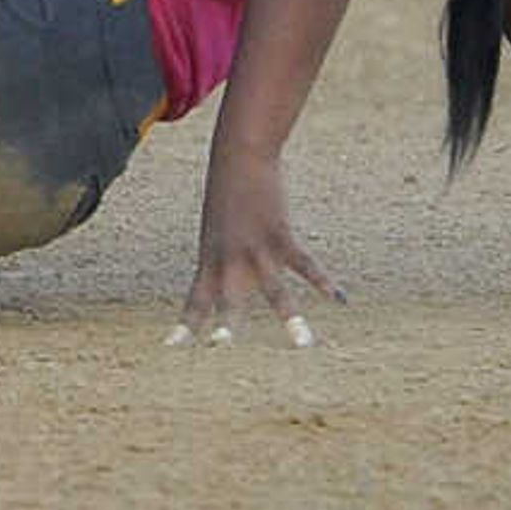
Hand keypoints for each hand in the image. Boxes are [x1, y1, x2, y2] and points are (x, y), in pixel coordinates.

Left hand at [171, 149, 342, 346]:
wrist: (238, 160)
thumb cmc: (225, 196)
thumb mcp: (214, 232)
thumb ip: (222, 261)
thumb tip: (231, 284)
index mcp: (210, 260)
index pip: (195, 300)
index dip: (186, 324)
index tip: (172, 347)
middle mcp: (230, 259)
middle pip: (227, 299)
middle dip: (225, 326)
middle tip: (219, 349)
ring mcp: (255, 248)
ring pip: (273, 290)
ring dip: (290, 318)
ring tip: (305, 344)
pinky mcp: (279, 235)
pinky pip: (303, 263)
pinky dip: (322, 280)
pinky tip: (338, 298)